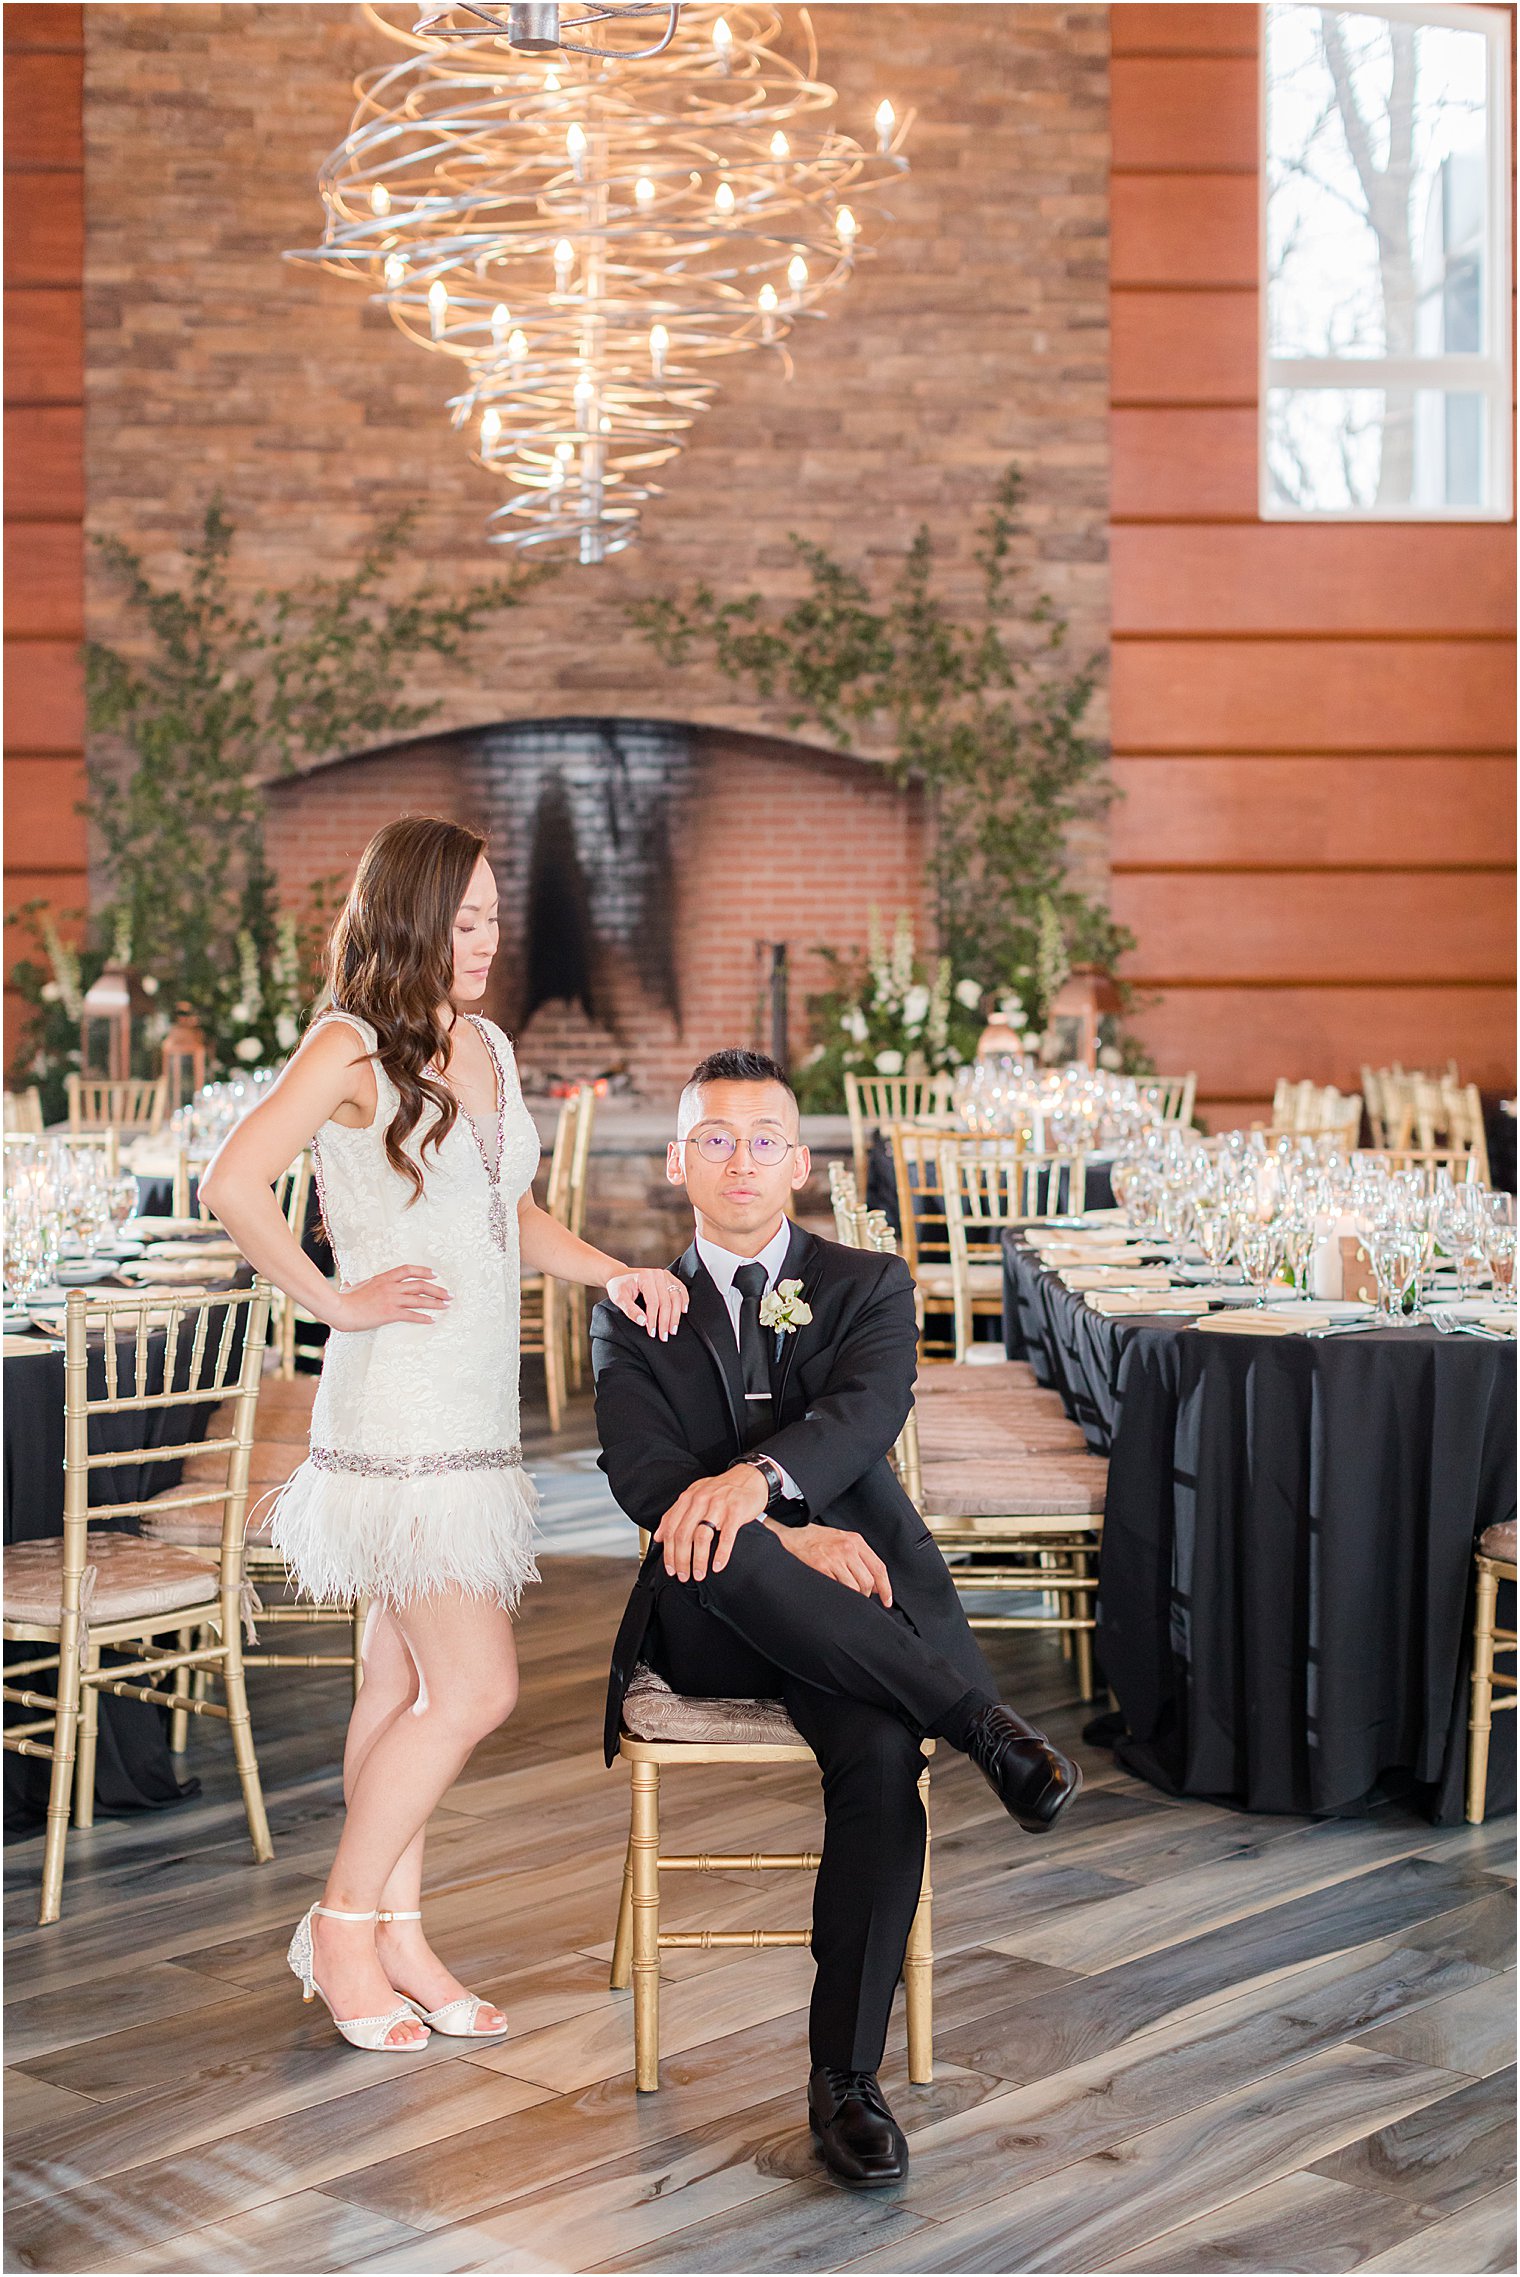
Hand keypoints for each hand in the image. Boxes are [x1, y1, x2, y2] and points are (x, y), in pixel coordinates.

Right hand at [326, 1265, 449, 1331]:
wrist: (340, 1309)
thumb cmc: (344, 1299)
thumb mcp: (351, 1287)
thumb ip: (353, 1285)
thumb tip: (347, 1283)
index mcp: (383, 1278)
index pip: (408, 1269)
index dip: (424, 1271)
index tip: (435, 1275)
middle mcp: (391, 1286)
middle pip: (420, 1284)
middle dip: (437, 1289)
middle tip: (449, 1294)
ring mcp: (391, 1299)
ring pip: (419, 1299)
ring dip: (435, 1302)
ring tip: (446, 1306)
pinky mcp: (390, 1313)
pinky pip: (411, 1315)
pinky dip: (423, 1317)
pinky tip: (432, 1320)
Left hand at [606, 1267, 687, 1340]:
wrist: (620, 1275)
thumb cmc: (618, 1286)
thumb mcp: (619, 1298)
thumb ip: (630, 1310)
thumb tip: (643, 1322)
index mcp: (645, 1277)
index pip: (653, 1302)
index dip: (654, 1319)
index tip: (652, 1333)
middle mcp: (657, 1274)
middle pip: (666, 1301)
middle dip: (666, 1321)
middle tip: (664, 1336)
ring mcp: (664, 1275)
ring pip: (676, 1296)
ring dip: (676, 1315)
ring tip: (673, 1329)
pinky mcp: (668, 1277)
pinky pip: (680, 1289)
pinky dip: (684, 1300)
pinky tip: (683, 1311)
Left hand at [656, 1465, 768, 1580]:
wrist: (749, 1478)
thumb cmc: (722, 1490)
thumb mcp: (695, 1495)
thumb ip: (675, 1514)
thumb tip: (659, 1536)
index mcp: (688, 1498)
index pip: (671, 1528)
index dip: (668, 1552)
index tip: (670, 1568)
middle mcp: (701, 1500)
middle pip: (683, 1535)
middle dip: (681, 1560)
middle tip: (683, 1576)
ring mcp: (718, 1506)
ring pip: (701, 1537)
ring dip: (698, 1560)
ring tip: (698, 1574)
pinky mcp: (736, 1512)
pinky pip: (726, 1537)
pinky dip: (721, 1554)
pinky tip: (717, 1566)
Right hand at [770, 1522, 892, 1607]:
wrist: (790, 1535)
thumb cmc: (815, 1539)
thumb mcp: (842, 1540)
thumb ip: (860, 1558)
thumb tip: (877, 1585)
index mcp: (855, 1541)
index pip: (879, 1568)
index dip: (886, 1588)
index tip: (887, 1601)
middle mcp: (847, 1548)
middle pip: (868, 1581)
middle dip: (866, 1595)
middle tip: (859, 1597)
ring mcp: (834, 1558)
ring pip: (855, 1588)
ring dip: (853, 1597)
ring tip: (845, 1594)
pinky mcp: (821, 1567)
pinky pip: (838, 1588)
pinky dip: (840, 1595)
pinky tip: (834, 1592)